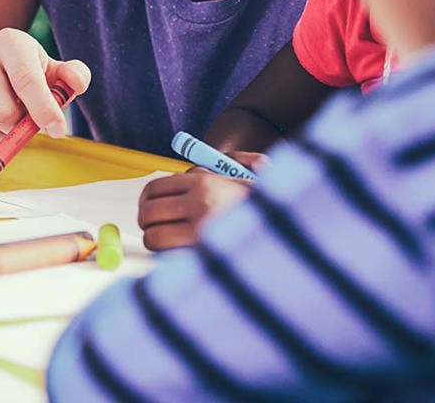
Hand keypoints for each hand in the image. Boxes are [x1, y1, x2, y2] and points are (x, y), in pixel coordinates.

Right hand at [0, 27, 91, 154]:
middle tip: (28, 127)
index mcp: (9, 42)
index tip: (57, 129)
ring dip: (7, 140)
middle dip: (21, 130)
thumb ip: (72, 75)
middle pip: (2, 113)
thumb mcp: (50, 71)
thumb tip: (77, 84)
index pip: (26, 79)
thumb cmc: (23, 75)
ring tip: (11, 126)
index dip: (43, 109)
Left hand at [138, 151, 267, 250]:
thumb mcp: (238, 175)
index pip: (154, 188)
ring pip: (154, 238)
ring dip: (157, 241)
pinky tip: (184, 256)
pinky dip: (171, 258)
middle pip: (148, 213)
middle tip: (155, 226)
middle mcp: (200, 205)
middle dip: (147, 221)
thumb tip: (182, 176)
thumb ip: (206, 174)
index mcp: (204, 183)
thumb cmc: (259, 204)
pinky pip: (170, 259)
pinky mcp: (204, 257)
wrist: (288, 230)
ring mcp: (201, 233)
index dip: (146, 199)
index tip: (149, 206)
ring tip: (169, 242)